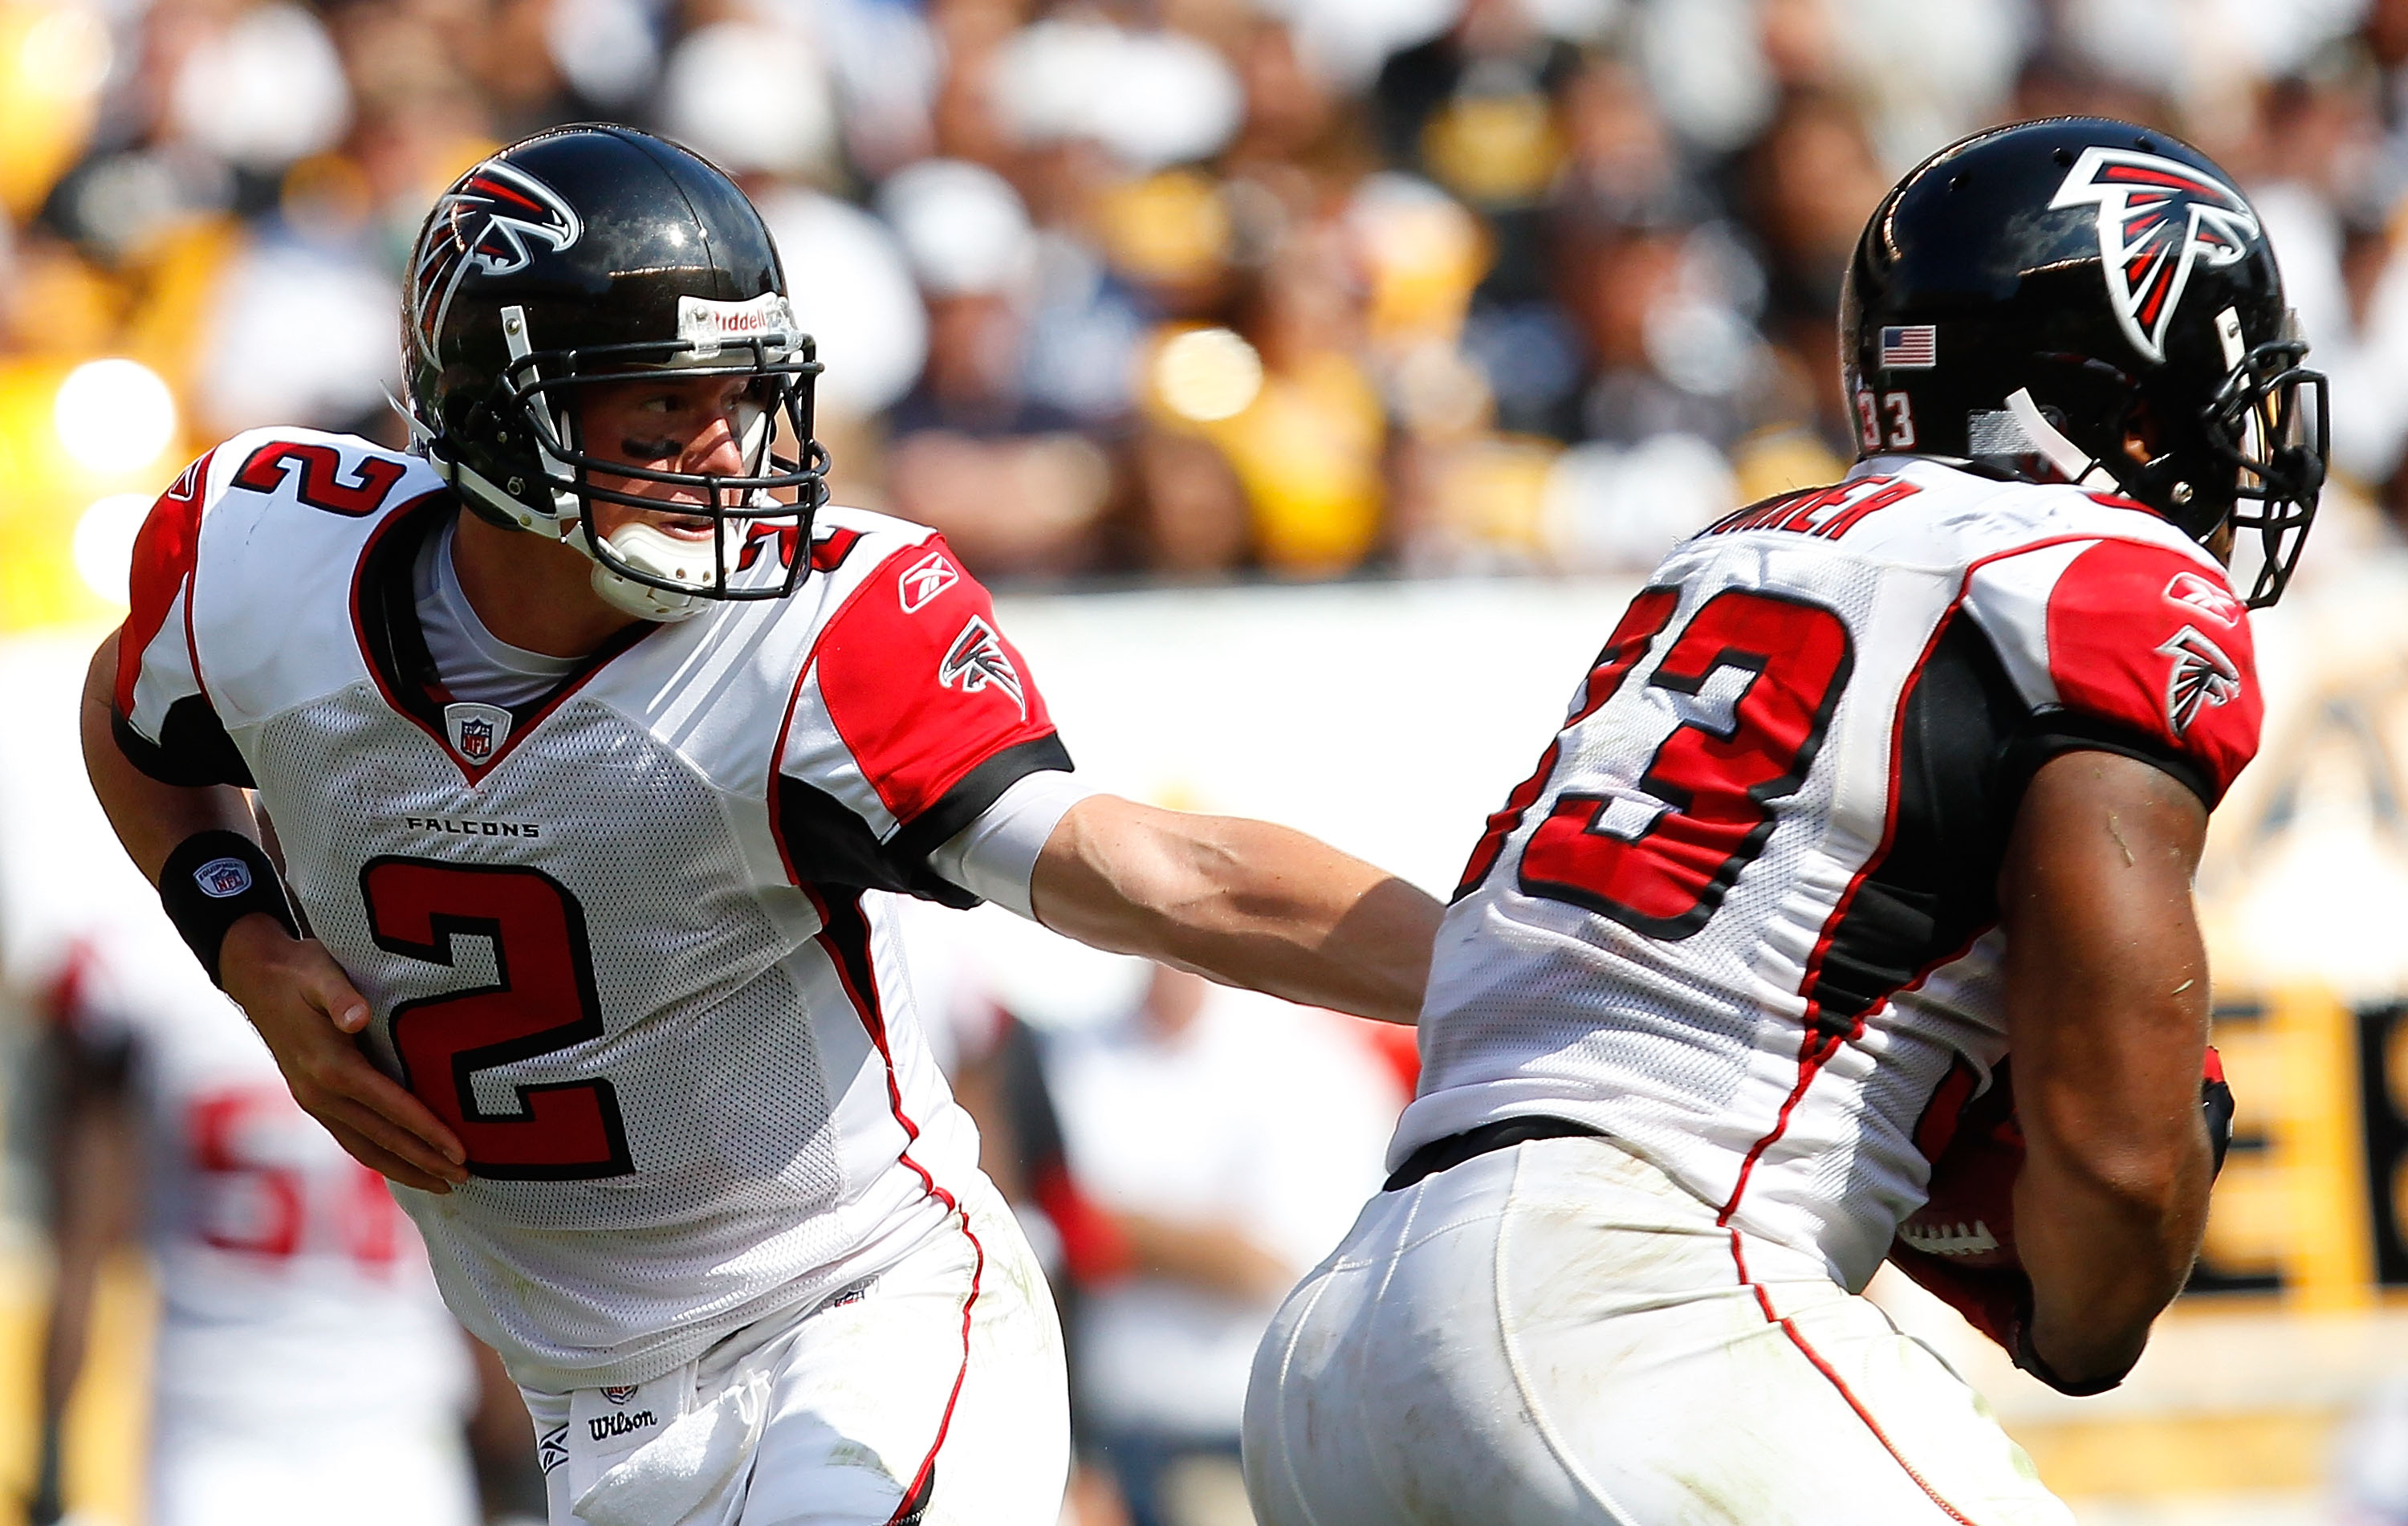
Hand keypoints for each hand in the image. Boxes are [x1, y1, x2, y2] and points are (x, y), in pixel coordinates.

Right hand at [218, 913, 468, 1191]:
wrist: (253, 975)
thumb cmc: (299, 969)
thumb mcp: (319, 971)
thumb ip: (340, 995)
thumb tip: (356, 1017)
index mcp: (330, 1066)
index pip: (391, 1108)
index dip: (427, 1132)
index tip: (460, 1153)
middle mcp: (320, 1093)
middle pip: (382, 1138)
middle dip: (425, 1161)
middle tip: (466, 1179)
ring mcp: (313, 1101)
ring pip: (364, 1147)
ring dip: (404, 1169)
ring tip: (444, 1185)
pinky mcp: (313, 1100)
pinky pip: (351, 1138)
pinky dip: (380, 1158)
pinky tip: (404, 1166)